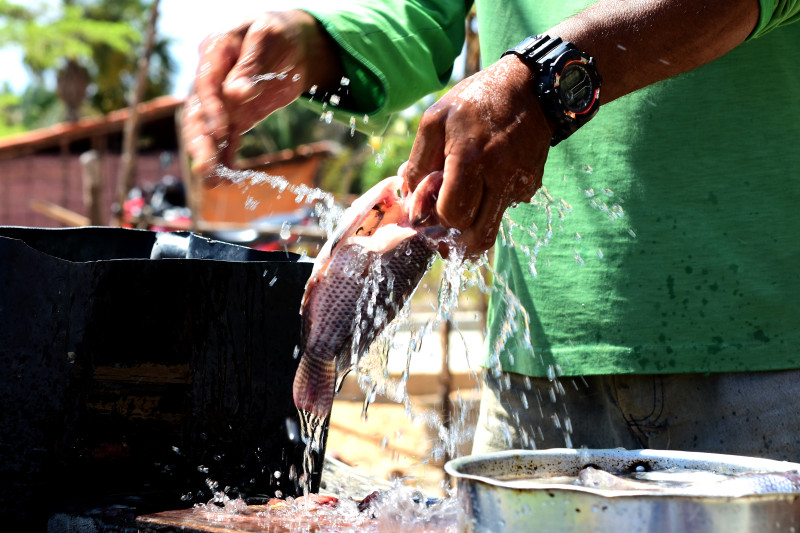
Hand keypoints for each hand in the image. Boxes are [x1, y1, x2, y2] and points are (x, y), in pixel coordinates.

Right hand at [183, 10, 342, 181]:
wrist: (291, 42)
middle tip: (204, 169)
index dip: (210, 108)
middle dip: (200, 142)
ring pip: (209, 130)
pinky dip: (227, 157)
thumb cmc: (277, 33)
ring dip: (210, 156)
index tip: (220, 130)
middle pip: (198, 112)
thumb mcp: (267, 38)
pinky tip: (229, 178)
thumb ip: (251, 65)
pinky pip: (228, 139)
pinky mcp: (237, 116)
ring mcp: (223, 100)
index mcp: (215, 52)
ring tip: (213, 182)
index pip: (206, 84)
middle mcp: (212, 79)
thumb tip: (237, 93)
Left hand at [402, 55, 554, 256]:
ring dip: (473, 221)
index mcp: (471, 159)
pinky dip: (489, 203)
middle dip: (457, 241)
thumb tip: (412, 200)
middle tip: (443, 231)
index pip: (453, 215)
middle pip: (479, 237)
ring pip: (493, 226)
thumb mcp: (434, 120)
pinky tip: (484, 179)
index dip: (437, 219)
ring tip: (461, 198)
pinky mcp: (531, 185)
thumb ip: (418, 163)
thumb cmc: (475, 101)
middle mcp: (500, 177)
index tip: (429, 207)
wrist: (530, 88)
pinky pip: (505, 207)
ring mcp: (520, 184)